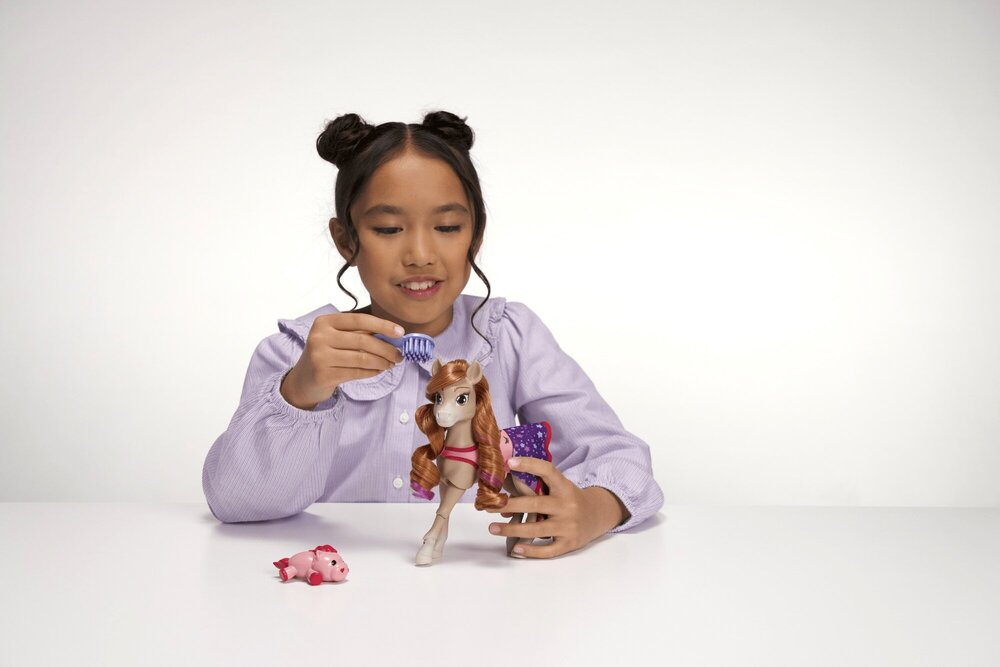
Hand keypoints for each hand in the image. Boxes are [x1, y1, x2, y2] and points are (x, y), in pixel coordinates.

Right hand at [281, 313, 404, 409]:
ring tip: (391, 364)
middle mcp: (320, 336)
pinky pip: (356, 372)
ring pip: (362, 358)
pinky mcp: (323, 374)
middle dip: (386, 348)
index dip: (382, 325)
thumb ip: (359, 333)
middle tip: (399, 355)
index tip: (400, 333)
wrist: (303, 380)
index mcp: (324, 322)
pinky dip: (372, 372)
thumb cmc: (326, 355)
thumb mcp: (336, 338)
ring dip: (382, 362)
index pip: (359, 320)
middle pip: (363, 340)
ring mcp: (320, 356)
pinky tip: (379, 371)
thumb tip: (392, 336)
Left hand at [484, 457, 628, 558]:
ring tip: (492, 527)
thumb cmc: (570, 499)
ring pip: (536, 529)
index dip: (529, 465)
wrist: (597, 515)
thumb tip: (505, 497)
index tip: (510, 463)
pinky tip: (516, 549)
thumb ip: (539, 487)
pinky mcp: (569, 543)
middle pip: (535, 504)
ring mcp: (569, 526)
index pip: (548, 471)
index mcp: (564, 487)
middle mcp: (567, 505)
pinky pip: (547, 550)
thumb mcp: (561, 487)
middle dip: (510, 505)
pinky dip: (530, 550)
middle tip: (489, 505)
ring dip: (511, 529)